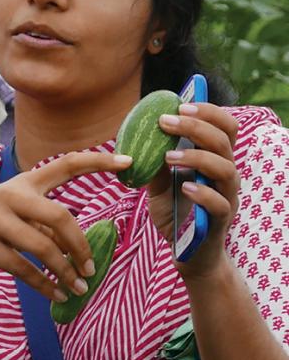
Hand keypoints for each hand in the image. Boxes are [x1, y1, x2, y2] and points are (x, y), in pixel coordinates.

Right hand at [0, 150, 131, 300]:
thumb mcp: (15, 214)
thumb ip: (45, 224)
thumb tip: (81, 250)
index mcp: (23, 183)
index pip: (65, 165)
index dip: (97, 162)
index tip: (128, 161)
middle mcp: (9, 196)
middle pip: (60, 217)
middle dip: (81, 246)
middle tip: (92, 267)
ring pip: (42, 248)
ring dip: (65, 272)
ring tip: (79, 287)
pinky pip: (22, 269)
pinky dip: (45, 285)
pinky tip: (57, 295)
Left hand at [145, 102, 240, 279]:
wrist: (188, 253)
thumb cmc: (177, 213)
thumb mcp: (158, 185)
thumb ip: (153, 164)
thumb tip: (133, 140)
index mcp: (214, 160)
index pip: (224, 127)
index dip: (207, 112)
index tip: (179, 106)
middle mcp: (225, 174)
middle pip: (224, 140)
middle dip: (196, 126)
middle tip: (166, 122)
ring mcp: (226, 196)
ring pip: (225, 168)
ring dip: (196, 157)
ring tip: (168, 156)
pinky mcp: (221, 220)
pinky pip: (220, 202)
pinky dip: (203, 192)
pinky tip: (184, 187)